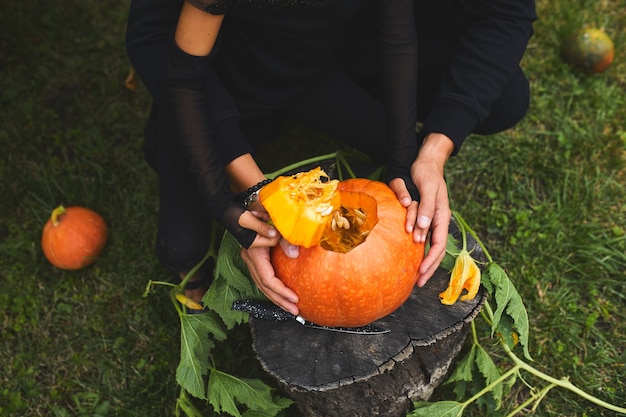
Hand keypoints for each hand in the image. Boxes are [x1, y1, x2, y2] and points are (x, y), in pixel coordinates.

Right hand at [238, 209, 299, 313]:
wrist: (246, 206)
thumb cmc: (260, 212)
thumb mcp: (274, 222)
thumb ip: (283, 238)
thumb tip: (295, 254)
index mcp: (254, 253)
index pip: (267, 279)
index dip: (281, 291)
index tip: (295, 298)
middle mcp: (249, 259)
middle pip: (264, 287)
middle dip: (280, 300)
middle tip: (295, 311)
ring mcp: (250, 260)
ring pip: (262, 285)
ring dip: (276, 298)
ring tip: (290, 307)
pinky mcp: (254, 259)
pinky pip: (263, 279)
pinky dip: (273, 289)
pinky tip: (282, 294)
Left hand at [389, 133, 453, 286]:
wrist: (426, 162)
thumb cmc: (427, 174)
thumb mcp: (428, 188)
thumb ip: (427, 208)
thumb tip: (424, 230)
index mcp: (443, 216)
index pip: (439, 244)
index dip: (431, 260)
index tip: (421, 272)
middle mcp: (439, 221)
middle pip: (437, 250)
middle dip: (429, 268)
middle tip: (418, 283)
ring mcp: (433, 221)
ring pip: (431, 247)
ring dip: (425, 262)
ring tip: (416, 276)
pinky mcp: (426, 218)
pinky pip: (425, 239)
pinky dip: (420, 251)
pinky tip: (413, 259)